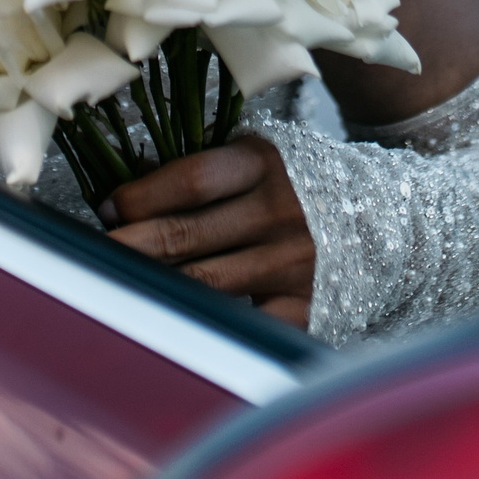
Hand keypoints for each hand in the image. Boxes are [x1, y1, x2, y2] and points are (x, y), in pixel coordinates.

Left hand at [105, 136, 313, 328]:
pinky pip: (242, 320)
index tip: (107, 208)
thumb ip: (198, 172)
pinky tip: (175, 313)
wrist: (379, 214)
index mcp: (262, 163)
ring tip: (124, 280)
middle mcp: (281, 211)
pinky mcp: (305, 305)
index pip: (189, 181)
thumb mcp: (251, 157)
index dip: (139, 197)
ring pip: (203, 282)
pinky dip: (205, 317)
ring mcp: (294, 262)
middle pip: (185, 234)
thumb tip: (122, 201)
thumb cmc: (294, 182)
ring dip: (157, 282)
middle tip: (98, 252)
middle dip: (130, 245)